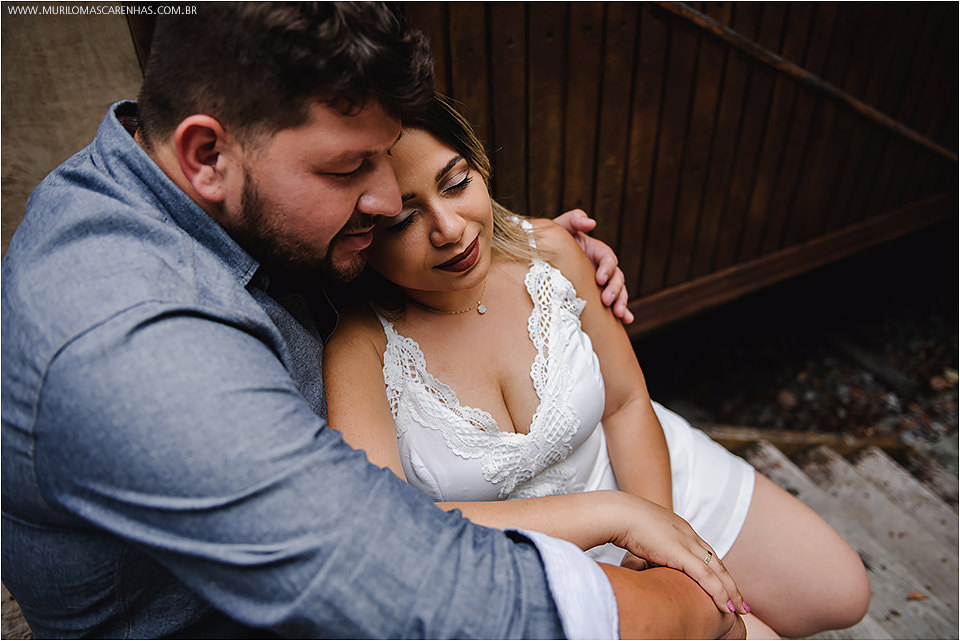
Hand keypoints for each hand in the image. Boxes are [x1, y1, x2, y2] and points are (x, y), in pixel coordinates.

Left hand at [551, 209, 633, 323]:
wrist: (539, 258)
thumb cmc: (550, 242)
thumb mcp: (560, 227)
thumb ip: (574, 220)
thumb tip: (591, 222)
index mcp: (595, 252)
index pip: (608, 259)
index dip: (607, 268)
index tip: (599, 278)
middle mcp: (600, 267)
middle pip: (617, 277)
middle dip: (615, 289)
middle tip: (607, 300)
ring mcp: (599, 283)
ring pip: (618, 292)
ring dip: (622, 302)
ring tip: (620, 314)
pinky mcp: (596, 296)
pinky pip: (612, 305)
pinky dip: (623, 311)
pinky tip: (627, 320)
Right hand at [604, 491, 746, 615]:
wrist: (618, 512)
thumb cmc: (621, 521)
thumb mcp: (641, 535)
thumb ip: (648, 549)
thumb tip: (643, 564)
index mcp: (679, 529)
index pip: (705, 553)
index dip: (716, 571)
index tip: (724, 585)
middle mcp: (688, 534)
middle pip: (716, 562)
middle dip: (730, 583)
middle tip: (741, 602)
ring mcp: (686, 542)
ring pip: (717, 571)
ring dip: (730, 591)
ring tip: (739, 608)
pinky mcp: (680, 552)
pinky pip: (706, 576)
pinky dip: (718, 591)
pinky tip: (726, 605)